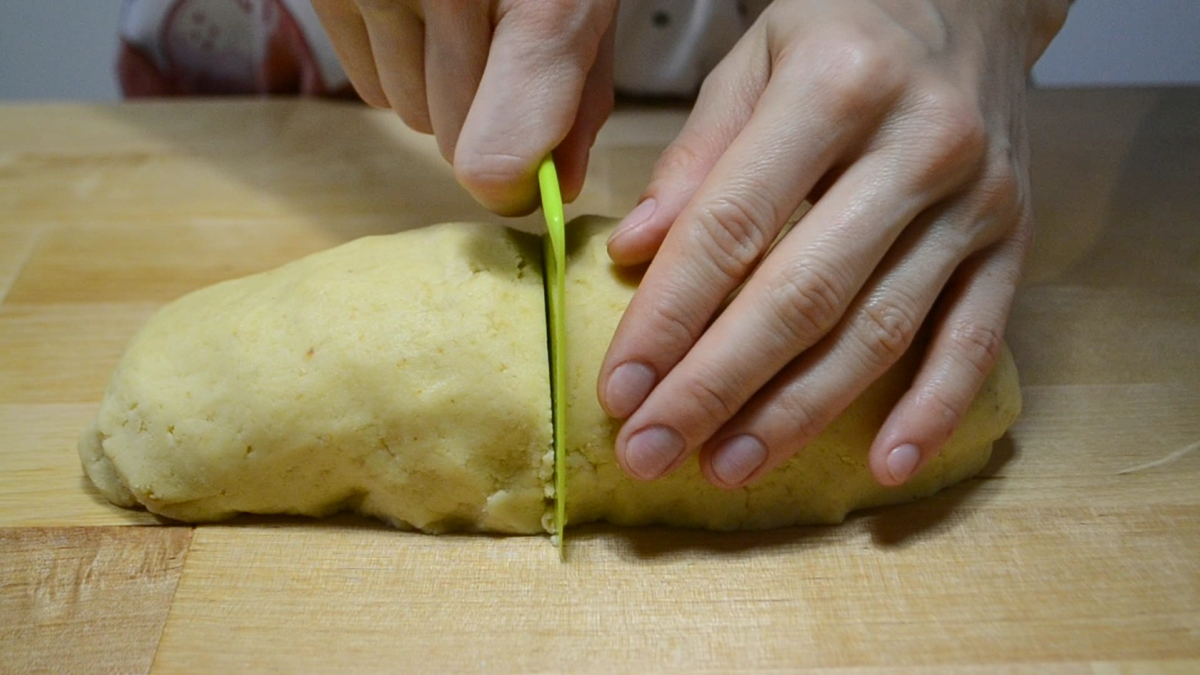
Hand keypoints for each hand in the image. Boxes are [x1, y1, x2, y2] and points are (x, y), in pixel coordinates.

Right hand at [311, 0, 617, 214]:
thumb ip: (580, 96)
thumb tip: (554, 188)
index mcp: (542, 1)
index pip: (498, 151)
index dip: (514, 183)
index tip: (521, 184)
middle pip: (455, 144)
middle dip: (486, 122)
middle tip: (504, 63)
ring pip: (410, 118)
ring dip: (440, 96)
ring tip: (462, 26)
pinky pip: (370, 91)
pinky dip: (399, 71)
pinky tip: (423, 19)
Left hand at [598, 0, 1068, 488]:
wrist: (978, 0)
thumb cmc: (846, 29)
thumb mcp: (754, 59)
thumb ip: (695, 157)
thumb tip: (633, 252)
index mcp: (832, 87)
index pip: (730, 227)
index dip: (667, 318)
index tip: (619, 390)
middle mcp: (915, 146)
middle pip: (800, 296)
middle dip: (716, 387)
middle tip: (652, 453)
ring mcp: (975, 199)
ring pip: (879, 330)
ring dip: (799, 413)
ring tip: (729, 467)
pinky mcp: (1015, 238)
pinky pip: (978, 338)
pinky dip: (933, 410)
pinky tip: (885, 467)